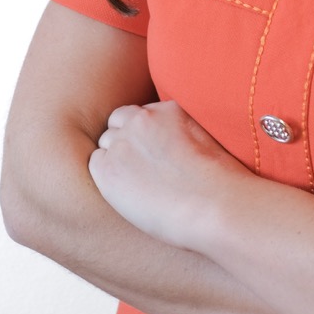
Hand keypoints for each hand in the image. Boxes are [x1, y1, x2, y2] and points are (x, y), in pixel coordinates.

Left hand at [88, 100, 249, 250]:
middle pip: (119, 122)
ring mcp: (124, 142)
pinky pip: (95, 162)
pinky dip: (105, 174)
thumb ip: (184, 134)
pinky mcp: (108, 168)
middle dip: (126, 141)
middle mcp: (144, 119)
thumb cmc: (218, 184)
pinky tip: (123, 191)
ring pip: (106, 142)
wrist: (212, 203)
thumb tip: (173, 149)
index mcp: (170, 109)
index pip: (143, 114)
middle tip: (138, 167)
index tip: (152, 152)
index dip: (145, 134)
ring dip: (115, 158)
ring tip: (133, 182)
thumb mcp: (207, 142)